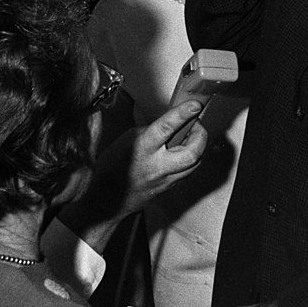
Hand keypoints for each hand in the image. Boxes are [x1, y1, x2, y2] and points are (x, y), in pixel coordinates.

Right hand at [57, 102, 207, 247]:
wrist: (106, 202)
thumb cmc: (112, 168)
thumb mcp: (126, 140)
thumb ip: (149, 131)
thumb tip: (168, 125)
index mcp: (143, 149)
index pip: (167, 128)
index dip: (183, 114)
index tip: (195, 104)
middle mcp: (158, 166)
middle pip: (192, 152)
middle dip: (201, 134)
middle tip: (196, 123)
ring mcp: (166, 180)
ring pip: (195, 163)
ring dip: (198, 146)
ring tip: (192, 135)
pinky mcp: (170, 187)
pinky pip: (188, 171)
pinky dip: (191, 158)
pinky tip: (185, 151)